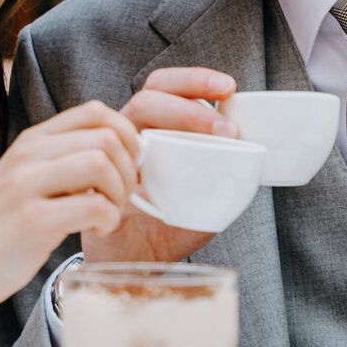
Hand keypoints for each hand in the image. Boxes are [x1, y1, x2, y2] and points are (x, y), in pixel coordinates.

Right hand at [0, 102, 139, 307]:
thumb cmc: (0, 228)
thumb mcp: (28, 180)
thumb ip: (64, 163)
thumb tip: (120, 157)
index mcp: (32, 141)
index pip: (95, 111)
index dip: (126, 136)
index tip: (127, 166)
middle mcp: (28, 154)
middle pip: (106, 138)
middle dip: (129, 170)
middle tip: (121, 197)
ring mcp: (27, 185)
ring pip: (101, 164)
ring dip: (120, 193)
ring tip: (110, 213)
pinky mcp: (32, 219)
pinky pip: (94, 205)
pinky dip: (109, 219)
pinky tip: (98, 229)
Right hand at [82, 68, 236, 265]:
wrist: (136, 266)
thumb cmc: (169, 229)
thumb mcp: (206, 201)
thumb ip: (224, 179)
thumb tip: (255, 160)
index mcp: (151, 130)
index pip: (164, 89)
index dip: (192, 80)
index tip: (228, 87)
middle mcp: (126, 138)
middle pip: (146, 100)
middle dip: (189, 107)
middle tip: (227, 129)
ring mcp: (107, 161)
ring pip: (123, 127)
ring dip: (167, 134)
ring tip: (204, 154)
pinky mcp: (92, 190)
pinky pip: (105, 174)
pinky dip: (132, 182)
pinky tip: (153, 197)